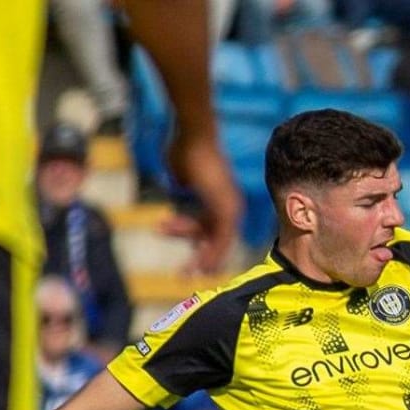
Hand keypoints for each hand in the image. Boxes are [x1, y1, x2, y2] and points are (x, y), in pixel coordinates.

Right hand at [161, 129, 242, 273]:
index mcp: (221, 199)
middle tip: (185, 273)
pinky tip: (201, 266)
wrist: (192, 135)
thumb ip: (183, 191)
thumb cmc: (183, 150)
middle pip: (215, 239)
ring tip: (185, 273)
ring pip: (219, 243)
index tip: (184, 255)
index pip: (209, 228)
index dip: (195, 242)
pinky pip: (221, 238)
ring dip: (202, 260)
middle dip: (200, 257)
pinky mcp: (227, 209)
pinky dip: (211, 253)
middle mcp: (231, 206)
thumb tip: (178, 193)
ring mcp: (231, 208)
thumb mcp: (181, 177)